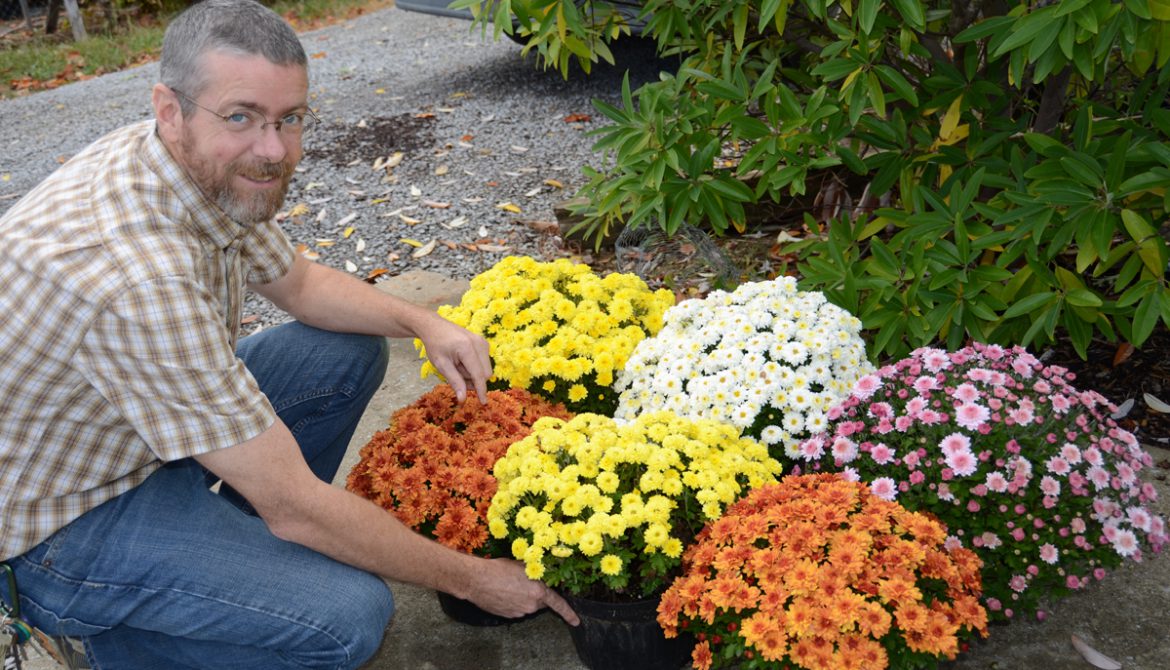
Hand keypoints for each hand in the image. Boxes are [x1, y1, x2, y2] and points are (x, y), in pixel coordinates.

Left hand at [415, 313, 491, 402]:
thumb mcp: (441, 365)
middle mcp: (478, 343)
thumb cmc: (435, 345)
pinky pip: (484, 362)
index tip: (483, 403)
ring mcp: (482, 341)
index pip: (478, 374)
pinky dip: (474, 366)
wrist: (434, 326)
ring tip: (457, 365)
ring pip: (485, 369)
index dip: (481, 390)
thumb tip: (463, 399)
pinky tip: (462, 361)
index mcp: (467, 348)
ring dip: (473, 373)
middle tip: (456, 375)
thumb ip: (455, 381)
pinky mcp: (483, 342)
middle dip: (473, 380)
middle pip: (485, 373)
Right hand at [462, 559, 578, 625]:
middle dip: (536, 593)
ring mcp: (519, 612)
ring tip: (509, 585)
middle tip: (523, 581)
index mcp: (538, 592)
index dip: (569, 613)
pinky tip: (503, 591)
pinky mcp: (508, 616)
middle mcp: (531, 605)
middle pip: (540, 602)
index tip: (576, 621)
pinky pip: (516, 609)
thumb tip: (543, 573)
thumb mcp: (523, 565)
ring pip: (527, 605)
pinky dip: (513, 602)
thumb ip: (537, 572)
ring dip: (523, 597)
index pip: (558, 604)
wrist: (477, 580)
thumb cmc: (499, 568)